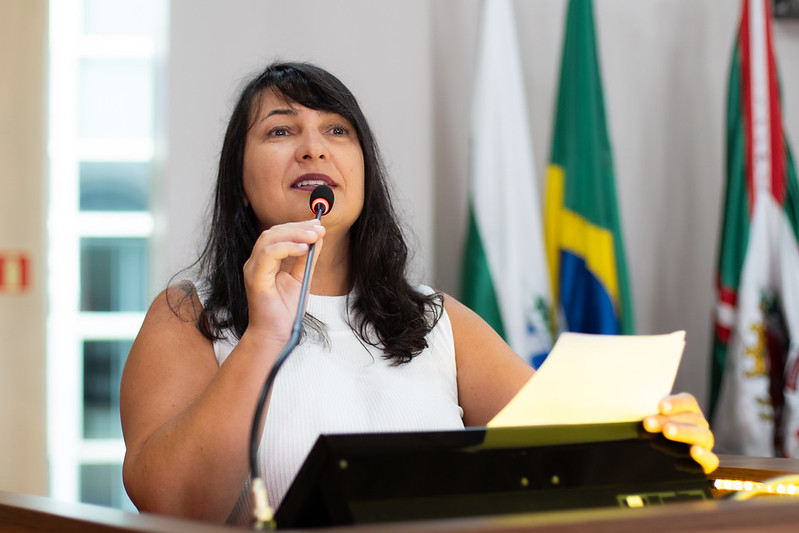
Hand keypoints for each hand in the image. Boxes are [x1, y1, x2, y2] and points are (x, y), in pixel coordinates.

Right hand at [242, 219, 324, 343]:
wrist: (276, 334)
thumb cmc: (285, 311)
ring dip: (294, 234)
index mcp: (266, 261)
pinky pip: (268, 255)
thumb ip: (308, 259)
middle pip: (274, 232)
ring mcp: (253, 269)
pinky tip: (303, 248)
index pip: (279, 234)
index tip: (318, 225)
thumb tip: (318, 238)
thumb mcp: (302, 279)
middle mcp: (257, 262)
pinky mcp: (255, 279)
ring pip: (269, 239)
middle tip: (318, 228)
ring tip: (313, 236)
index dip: (299, 226)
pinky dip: (286, 247)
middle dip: (298, 227)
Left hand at [643, 392, 718, 473]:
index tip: (660, 406)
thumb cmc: (658, 431)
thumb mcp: (653, 422)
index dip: (675, 403)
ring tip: (667, 432)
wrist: (671, 456)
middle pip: (690, 418)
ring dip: (683, 432)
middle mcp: (700, 424)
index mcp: (689, 410)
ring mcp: (705, 443)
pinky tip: (693, 452)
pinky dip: (704, 456)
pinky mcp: (707, 464)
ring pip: (702, 435)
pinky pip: (711, 460)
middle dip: (668, 420)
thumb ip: (650, 420)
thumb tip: (642, 422)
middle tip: (648, 423)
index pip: (687, 402)